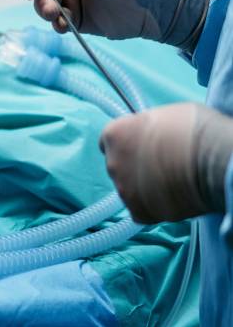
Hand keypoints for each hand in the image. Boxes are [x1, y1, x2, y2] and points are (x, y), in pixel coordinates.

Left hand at [99, 103, 232, 223]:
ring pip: (129, 189)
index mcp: (114, 133)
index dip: (127, 145)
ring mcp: (123, 189)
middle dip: (134, 167)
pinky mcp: (138, 212)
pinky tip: (172, 198)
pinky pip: (141, 210)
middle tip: (161, 166)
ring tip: (171, 182)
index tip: (141, 148)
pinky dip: (153, 206)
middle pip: (118, 166)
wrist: (215, 161)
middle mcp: (112, 162)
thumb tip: (150, 133)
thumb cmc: (194, 129)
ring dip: (143, 187)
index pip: (110, 142)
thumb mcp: (163, 114)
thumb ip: (147, 127)